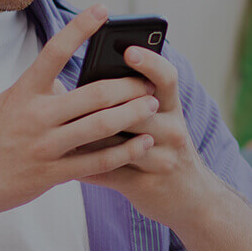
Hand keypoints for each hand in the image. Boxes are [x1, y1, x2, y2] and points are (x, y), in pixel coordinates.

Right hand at [0, 5, 160, 223]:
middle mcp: (35, 116)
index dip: (79, 28)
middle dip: (126, 85)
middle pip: (91, 94)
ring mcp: (44, 146)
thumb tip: (65, 81)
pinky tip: (144, 143)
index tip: (103, 9)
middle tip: (148, 80)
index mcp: (23, 92)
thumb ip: (37, 92)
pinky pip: (96, 162)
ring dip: (132, 114)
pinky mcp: (52, 174)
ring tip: (152, 105)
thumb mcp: (6, 105)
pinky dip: (124, 152)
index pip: (54, 51)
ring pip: (99, 126)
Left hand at [78, 46, 230, 224]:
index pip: (166, 79)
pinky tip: (64, 159)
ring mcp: (162, 160)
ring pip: (119, 142)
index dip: (150, 63)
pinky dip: (84, 165)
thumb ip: (135, 100)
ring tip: (59, 126)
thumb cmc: (165, 150)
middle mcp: (173, 131)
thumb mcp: (163, 121)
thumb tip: (90, 79)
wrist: (192, 199)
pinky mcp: (146, 186)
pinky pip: (110, 172)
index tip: (128, 51)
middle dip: (106, 102)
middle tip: (73, 91)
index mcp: (172, 109)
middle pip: (138, 110)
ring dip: (88, 135)